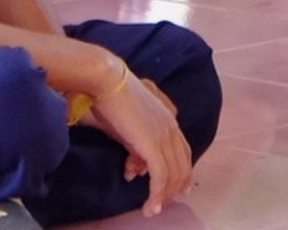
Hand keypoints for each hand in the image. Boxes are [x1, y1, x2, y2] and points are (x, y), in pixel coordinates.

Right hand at [84, 66, 193, 215]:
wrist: (105, 79)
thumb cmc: (109, 94)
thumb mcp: (126, 123)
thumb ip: (135, 144)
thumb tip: (135, 168)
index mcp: (168, 119)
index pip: (182, 151)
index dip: (179, 171)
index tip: (172, 185)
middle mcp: (172, 128)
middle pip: (183, 165)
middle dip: (175, 187)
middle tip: (164, 202)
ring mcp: (164, 136)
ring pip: (174, 174)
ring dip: (164, 195)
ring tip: (153, 208)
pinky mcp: (153, 145)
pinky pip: (161, 176)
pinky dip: (157, 193)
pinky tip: (150, 205)